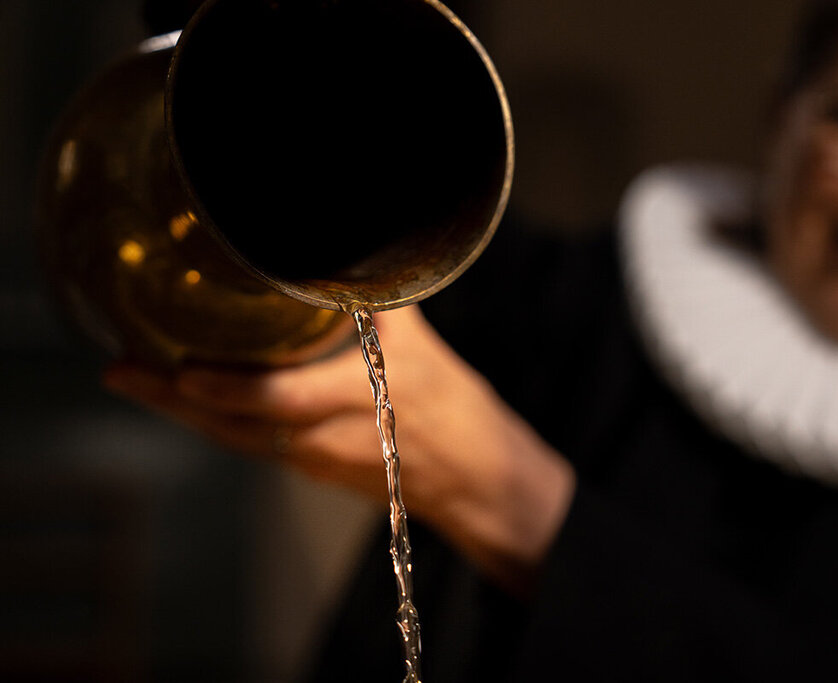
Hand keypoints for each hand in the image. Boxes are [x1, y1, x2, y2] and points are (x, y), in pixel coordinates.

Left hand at [103, 305, 574, 591]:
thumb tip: (342, 261)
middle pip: (235, 427)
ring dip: (185, 413)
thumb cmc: (460, 416)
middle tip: (121, 372)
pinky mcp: (315, 471)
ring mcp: (317, 463)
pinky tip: (194, 402)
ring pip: (237, 441)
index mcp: (361, 402)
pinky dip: (219, 423)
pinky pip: (254, 446)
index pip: (280, 400)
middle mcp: (329, 441)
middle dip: (173, 402)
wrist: (479, 483)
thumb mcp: (428, 351)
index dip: (224, 390)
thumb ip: (380, 305)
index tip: (177, 368)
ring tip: (138, 380)